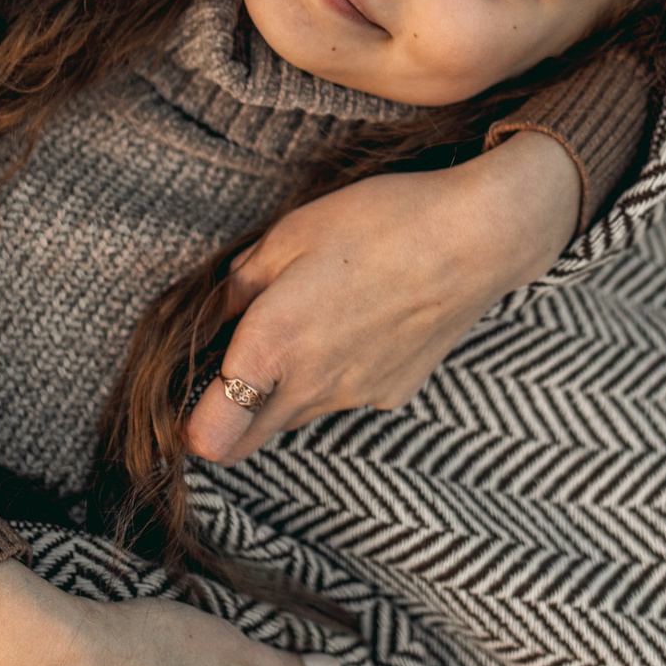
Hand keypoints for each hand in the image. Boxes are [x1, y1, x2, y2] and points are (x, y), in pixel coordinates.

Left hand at [184, 130, 581, 464]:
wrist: (477, 237)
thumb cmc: (378, 223)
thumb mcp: (289, 234)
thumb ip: (240, 283)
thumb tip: (217, 311)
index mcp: (272, 349)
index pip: (209, 440)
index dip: (188, 423)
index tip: (187, 391)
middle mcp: (312, 389)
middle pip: (247, 442)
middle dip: (227, 416)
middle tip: (231, 360)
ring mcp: (356, 398)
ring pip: (296, 416)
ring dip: (283, 390)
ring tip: (305, 323)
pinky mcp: (393, 393)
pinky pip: (344, 398)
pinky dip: (336, 375)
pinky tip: (358, 322)